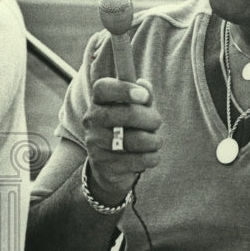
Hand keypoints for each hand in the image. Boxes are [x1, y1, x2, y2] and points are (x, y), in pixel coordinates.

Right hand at [82, 77, 161, 201]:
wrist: (112, 165)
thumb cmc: (128, 128)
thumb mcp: (136, 109)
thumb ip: (143, 95)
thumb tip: (145, 85)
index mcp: (98, 101)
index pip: (103, 88)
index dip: (124, 89)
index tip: (144, 96)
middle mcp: (92, 120)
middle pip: (121, 114)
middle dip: (148, 118)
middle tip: (157, 122)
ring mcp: (95, 143)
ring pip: (132, 140)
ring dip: (153, 141)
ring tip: (156, 142)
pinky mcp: (104, 165)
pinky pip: (136, 160)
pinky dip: (151, 158)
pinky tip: (152, 156)